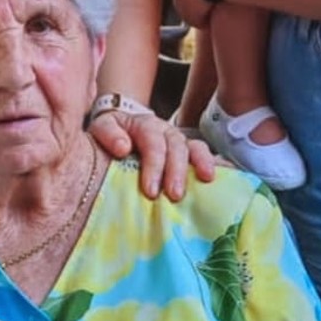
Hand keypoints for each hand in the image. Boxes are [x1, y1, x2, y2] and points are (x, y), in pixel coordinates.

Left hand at [88, 109, 215, 200]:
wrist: (121, 127)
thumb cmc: (111, 134)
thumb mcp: (102, 129)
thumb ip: (108, 135)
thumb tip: (123, 147)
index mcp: (144, 125)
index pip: (152, 141)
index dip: (154, 165)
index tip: (151, 191)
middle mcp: (165, 130)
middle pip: (176, 146)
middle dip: (177, 170)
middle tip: (175, 195)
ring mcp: (179, 141)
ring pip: (194, 147)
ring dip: (201, 163)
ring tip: (207, 180)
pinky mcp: (188, 153)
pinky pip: (204, 155)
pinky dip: (212, 164)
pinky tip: (218, 178)